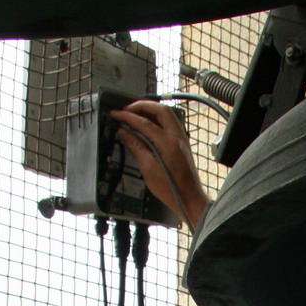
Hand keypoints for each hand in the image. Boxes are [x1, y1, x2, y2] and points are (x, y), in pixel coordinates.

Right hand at [110, 101, 210, 230]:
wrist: (190, 199)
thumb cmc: (171, 189)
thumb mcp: (148, 169)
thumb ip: (136, 147)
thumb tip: (124, 132)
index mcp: (168, 143)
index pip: (144, 122)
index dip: (127, 116)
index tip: (116, 114)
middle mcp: (177, 137)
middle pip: (160, 110)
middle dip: (142, 106)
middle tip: (127, 109)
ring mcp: (182, 139)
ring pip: (168, 114)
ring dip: (151, 109)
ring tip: (136, 113)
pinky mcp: (183, 143)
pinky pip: (171, 122)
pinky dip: (158, 118)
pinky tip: (148, 122)